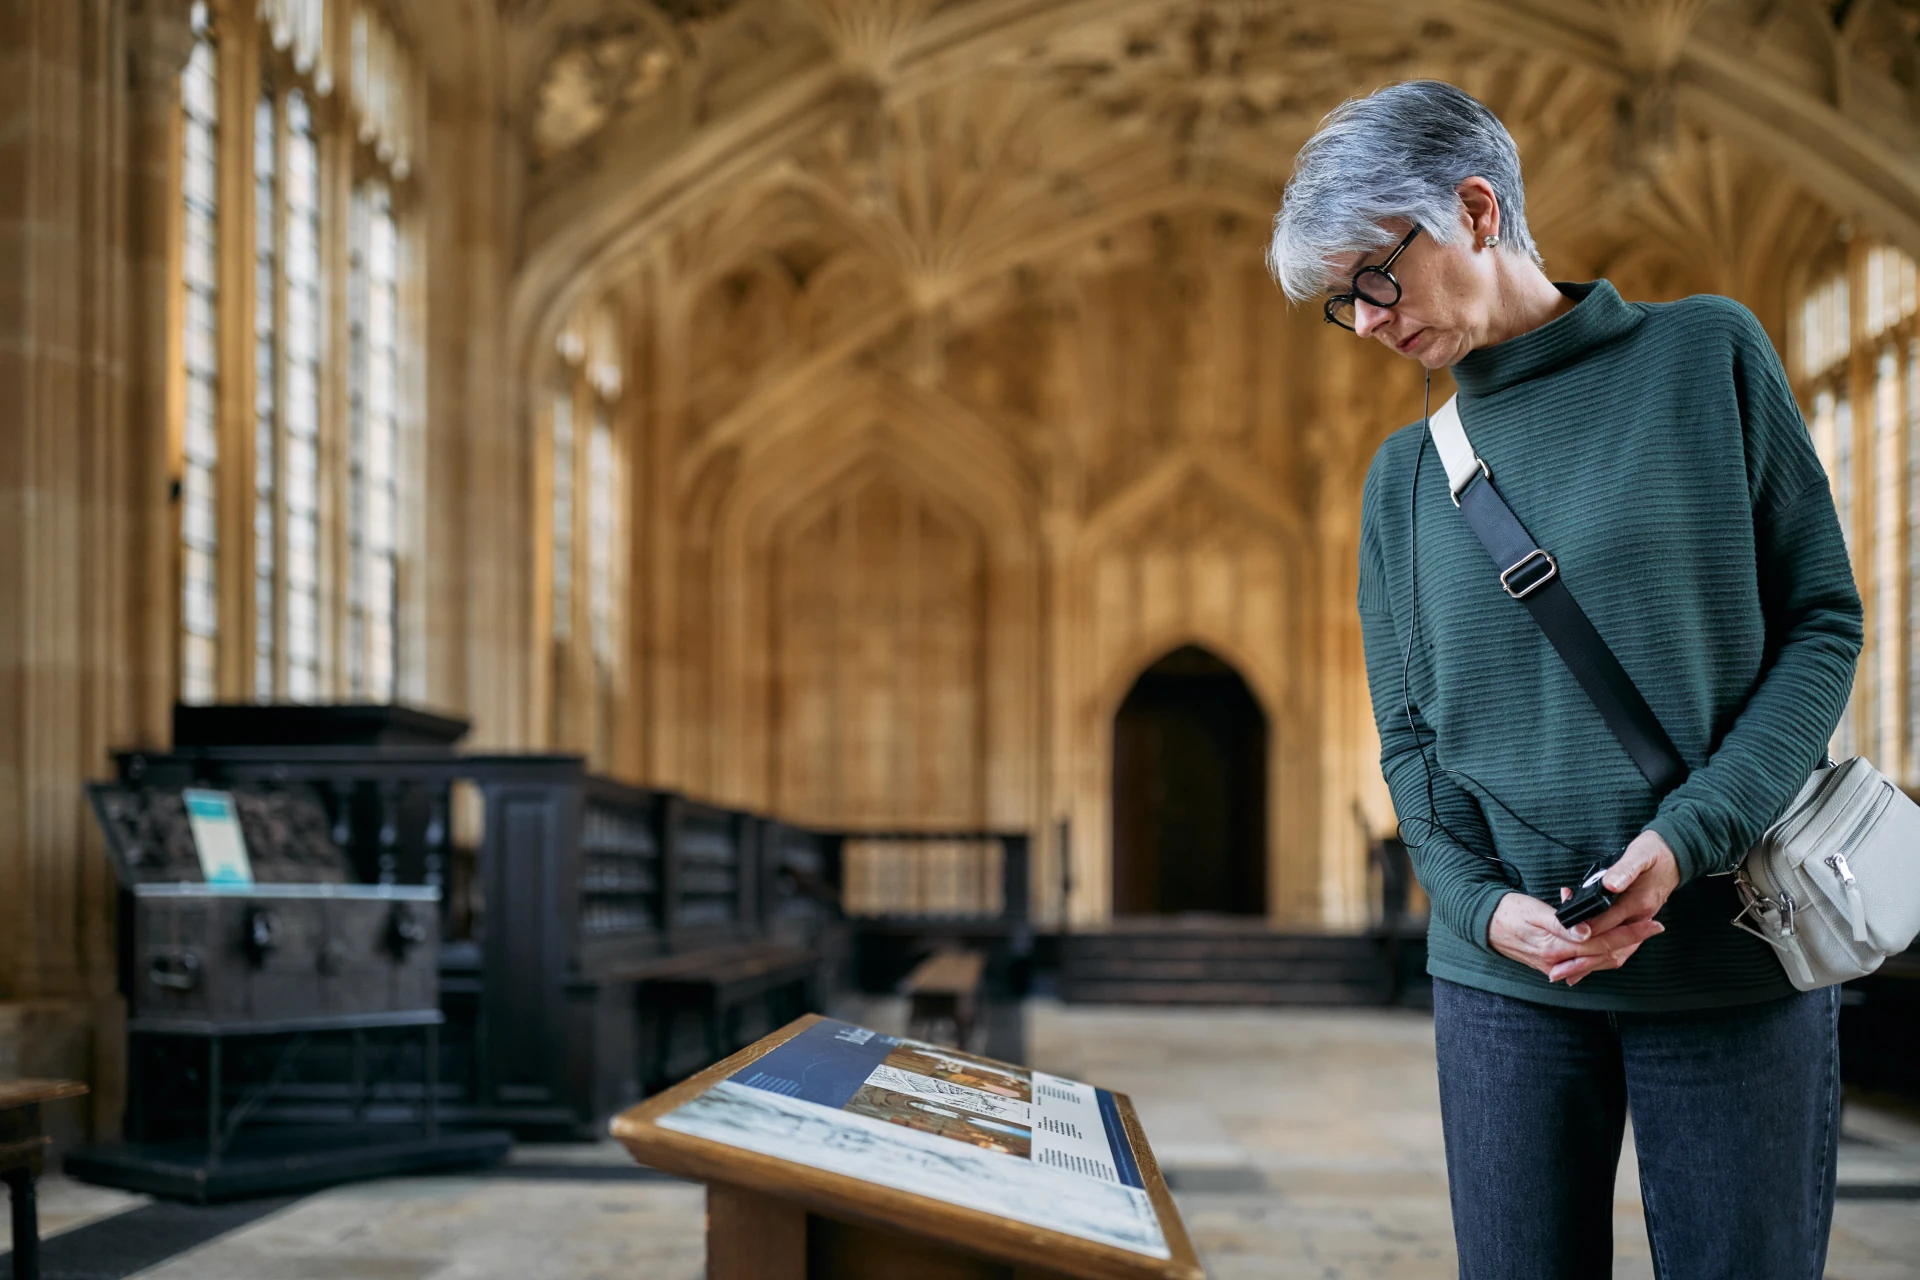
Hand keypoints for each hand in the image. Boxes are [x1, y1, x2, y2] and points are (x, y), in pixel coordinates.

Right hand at [1488, 891, 1664, 986]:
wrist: (1481, 924)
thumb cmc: (1506, 913)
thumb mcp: (1533, 912)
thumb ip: (1561, 923)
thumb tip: (1587, 932)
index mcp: (1557, 947)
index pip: (1603, 942)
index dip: (1630, 933)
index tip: (1652, 923)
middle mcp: (1559, 961)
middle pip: (1605, 954)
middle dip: (1632, 940)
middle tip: (1654, 925)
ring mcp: (1556, 964)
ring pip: (1597, 959)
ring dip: (1619, 945)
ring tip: (1637, 930)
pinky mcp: (1553, 961)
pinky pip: (1584, 959)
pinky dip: (1599, 949)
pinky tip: (1607, 940)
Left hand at [1544, 830, 1680, 984]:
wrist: (1676, 855)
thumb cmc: (1654, 853)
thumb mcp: (1639, 855)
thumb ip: (1625, 870)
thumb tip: (1611, 884)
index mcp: (1638, 903)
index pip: (1606, 924)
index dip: (1584, 934)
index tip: (1562, 944)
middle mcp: (1640, 918)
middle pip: (1610, 946)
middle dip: (1584, 960)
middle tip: (1558, 973)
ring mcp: (1640, 923)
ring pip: (1617, 952)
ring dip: (1593, 965)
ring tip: (1569, 976)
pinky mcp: (1637, 923)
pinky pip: (1622, 946)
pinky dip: (1605, 957)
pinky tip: (1589, 963)